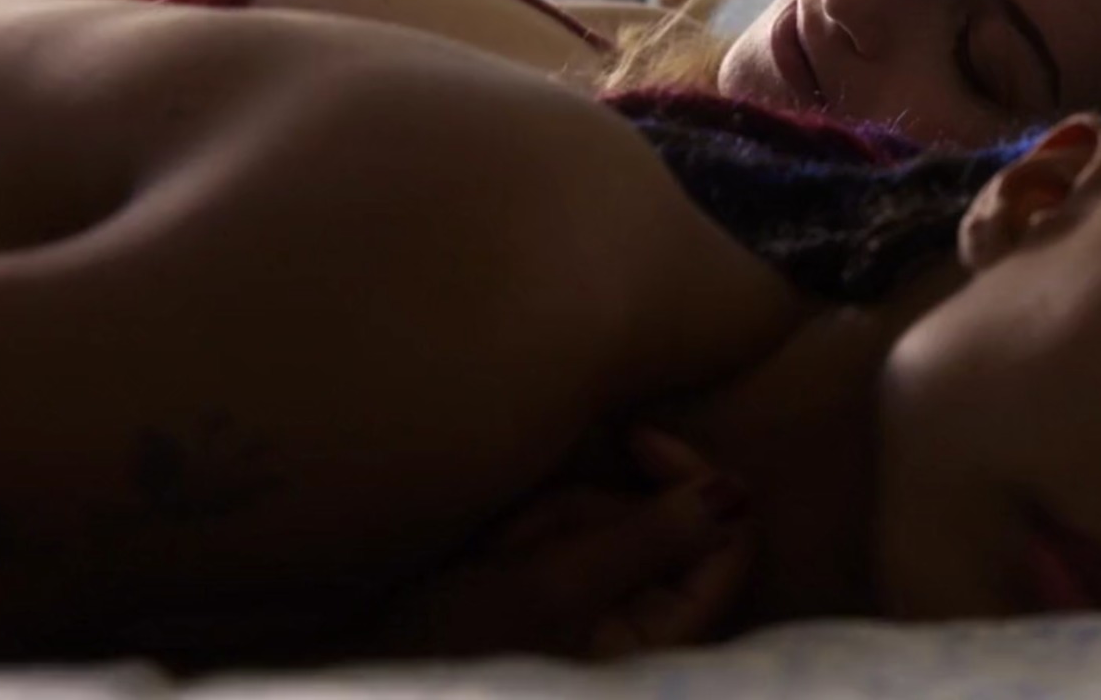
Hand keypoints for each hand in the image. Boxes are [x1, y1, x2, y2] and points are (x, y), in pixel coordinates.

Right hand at [367, 429, 751, 659]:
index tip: (636, 438)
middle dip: (582, 514)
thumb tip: (739, 492)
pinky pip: (567, 532)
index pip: (731, 541)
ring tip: (490, 557)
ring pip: (606, 517)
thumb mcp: (552, 585)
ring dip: (544, 523)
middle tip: (516, 544)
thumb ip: (650, 536)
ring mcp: (603, 605)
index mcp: (664, 639)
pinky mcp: (562, 589)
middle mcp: (646, 624)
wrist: (362, 661)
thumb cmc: (452, 643)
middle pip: (660, 520)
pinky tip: (487, 556)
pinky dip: (528, 533)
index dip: (693, 481)